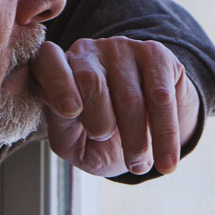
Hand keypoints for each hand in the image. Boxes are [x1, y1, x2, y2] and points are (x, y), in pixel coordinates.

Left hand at [31, 36, 200, 177]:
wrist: (142, 133)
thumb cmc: (98, 138)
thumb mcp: (72, 142)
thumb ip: (60, 126)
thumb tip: (66, 108)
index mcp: (58, 69)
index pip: (48, 60)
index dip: (57, 83)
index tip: (71, 112)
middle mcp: (87, 52)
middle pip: (91, 82)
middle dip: (100, 123)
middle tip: (105, 140)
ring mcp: (121, 49)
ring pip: (129, 96)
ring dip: (135, 139)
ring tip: (138, 165)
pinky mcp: (155, 55)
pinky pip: (161, 97)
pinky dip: (164, 134)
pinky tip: (166, 160)